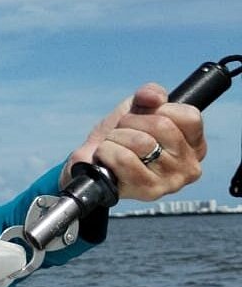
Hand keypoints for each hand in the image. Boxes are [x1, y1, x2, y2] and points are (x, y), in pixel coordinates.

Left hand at [64, 83, 205, 200]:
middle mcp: (190, 166)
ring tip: (113, 146)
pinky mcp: (148, 191)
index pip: (189, 116)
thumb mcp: (137, 107)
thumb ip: (150, 94)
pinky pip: (124, 159)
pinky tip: (107, 158)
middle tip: (122, 133)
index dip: (158, 110)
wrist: (90, 162)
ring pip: (141, 142)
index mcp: (195, 145)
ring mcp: (171, 182)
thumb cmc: (121, 136)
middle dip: (130, 122)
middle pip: (162, 126)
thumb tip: (153, 97)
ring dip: (116, 137)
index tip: (144, 119)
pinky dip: (107, 151)